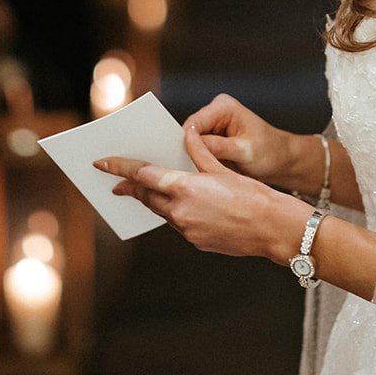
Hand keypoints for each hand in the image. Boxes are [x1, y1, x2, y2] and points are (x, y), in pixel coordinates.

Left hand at [96, 125, 310, 262]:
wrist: (273, 229)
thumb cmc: (252, 195)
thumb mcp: (222, 168)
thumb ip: (198, 152)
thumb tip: (185, 133)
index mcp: (185, 187)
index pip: (142, 175)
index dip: (119, 169)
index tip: (101, 164)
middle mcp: (180, 210)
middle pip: (147, 196)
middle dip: (133, 189)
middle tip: (119, 184)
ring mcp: (187, 229)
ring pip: (163, 211)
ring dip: (157, 200)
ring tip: (153, 192)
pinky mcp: (196, 241)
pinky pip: (179, 224)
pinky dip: (178, 213)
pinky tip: (186, 206)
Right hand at [183, 93, 305, 191]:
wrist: (280, 161)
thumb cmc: (270, 151)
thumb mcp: (245, 150)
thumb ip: (218, 146)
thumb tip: (192, 143)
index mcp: (223, 106)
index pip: (194, 123)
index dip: (189, 143)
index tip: (192, 160)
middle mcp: (214, 113)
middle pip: (189, 134)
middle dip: (195, 153)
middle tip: (206, 169)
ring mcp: (212, 128)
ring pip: (191, 145)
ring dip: (199, 159)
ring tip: (215, 169)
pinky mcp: (210, 141)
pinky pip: (197, 153)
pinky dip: (203, 163)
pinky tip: (215, 169)